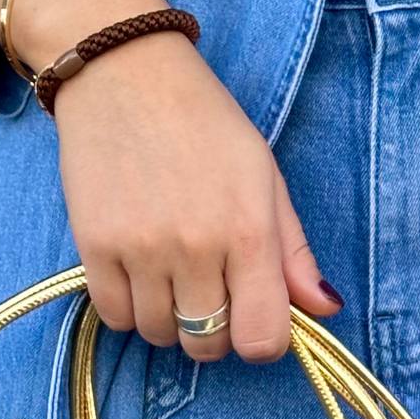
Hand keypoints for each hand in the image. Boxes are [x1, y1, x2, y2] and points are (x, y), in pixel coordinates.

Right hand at [53, 33, 342, 362]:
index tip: (252, 318)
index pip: (261, 339)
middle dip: (214, 332)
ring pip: (159, 335)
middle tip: (209, 291)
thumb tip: (325, 309)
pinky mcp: (93, 246)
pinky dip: (129, 309)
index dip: (261, 340)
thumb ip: (294, 252)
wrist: (124, 73)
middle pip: (208, 345)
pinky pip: (115, 318)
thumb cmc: (206, 124)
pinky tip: (139, 274)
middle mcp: (196, 247)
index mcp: (249, 231)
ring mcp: (142, 249)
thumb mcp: (265, 178)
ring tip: (170, 275)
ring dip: (169, 319)